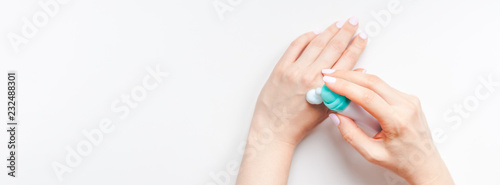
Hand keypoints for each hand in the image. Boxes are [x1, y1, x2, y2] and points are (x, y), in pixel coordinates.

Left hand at [250, 17, 366, 145]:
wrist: (275, 130)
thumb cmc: (299, 124)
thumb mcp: (327, 109)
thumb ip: (343, 90)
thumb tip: (358, 72)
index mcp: (325, 87)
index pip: (346, 60)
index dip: (356, 46)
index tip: (362, 37)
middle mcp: (310, 76)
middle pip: (333, 47)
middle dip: (346, 32)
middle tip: (353, 23)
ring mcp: (294, 70)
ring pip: (316, 44)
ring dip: (329, 31)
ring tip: (338, 24)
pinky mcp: (280, 69)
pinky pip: (295, 47)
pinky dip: (305, 37)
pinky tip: (314, 33)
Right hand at [322, 70, 453, 184]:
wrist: (424, 163)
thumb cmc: (402, 160)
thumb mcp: (371, 153)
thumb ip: (351, 134)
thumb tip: (336, 116)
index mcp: (398, 121)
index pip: (367, 97)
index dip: (345, 87)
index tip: (330, 82)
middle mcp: (406, 106)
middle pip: (372, 82)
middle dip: (347, 76)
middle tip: (330, 75)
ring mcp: (409, 100)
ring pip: (377, 82)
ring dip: (356, 80)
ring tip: (338, 83)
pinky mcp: (408, 98)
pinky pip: (383, 87)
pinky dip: (366, 86)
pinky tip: (355, 90)